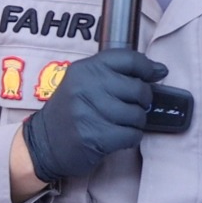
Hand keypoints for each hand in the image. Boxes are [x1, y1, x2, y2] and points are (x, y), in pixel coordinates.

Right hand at [22, 49, 167, 181]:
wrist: (42, 143)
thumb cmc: (71, 110)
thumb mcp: (84, 82)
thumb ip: (116, 72)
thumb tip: (159, 70)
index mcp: (85, 68)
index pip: (128, 59)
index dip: (147, 67)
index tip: (156, 74)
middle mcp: (86, 86)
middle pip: (138, 88)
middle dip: (143, 101)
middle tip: (132, 106)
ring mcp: (89, 112)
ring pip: (137, 115)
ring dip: (136, 122)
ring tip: (121, 123)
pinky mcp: (95, 137)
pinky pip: (131, 135)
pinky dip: (130, 138)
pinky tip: (117, 137)